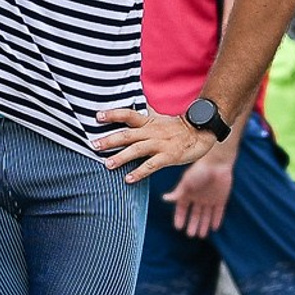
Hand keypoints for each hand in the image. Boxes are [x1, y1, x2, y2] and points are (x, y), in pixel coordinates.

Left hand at [94, 101, 214, 184]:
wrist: (201, 132)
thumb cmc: (176, 128)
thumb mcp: (157, 120)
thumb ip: (141, 120)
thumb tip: (125, 115)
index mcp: (148, 122)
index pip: (128, 115)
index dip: (113, 114)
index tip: (97, 116)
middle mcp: (152, 132)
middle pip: (127, 134)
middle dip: (109, 139)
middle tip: (93, 145)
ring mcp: (160, 144)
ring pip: (137, 149)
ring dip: (121, 157)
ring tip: (107, 164)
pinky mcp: (169, 156)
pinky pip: (152, 165)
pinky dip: (140, 172)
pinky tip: (128, 179)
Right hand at [166, 144, 237, 236]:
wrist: (217, 162)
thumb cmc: (200, 170)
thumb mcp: (186, 182)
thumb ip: (178, 193)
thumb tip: (165, 199)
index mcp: (188, 193)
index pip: (182, 208)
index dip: (180, 217)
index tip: (178, 227)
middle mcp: (198, 197)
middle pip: (195, 214)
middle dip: (192, 224)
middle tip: (190, 235)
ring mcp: (210, 198)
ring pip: (206, 215)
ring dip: (203, 225)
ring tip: (201, 236)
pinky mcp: (221, 199)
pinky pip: (218, 212)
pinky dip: (216, 220)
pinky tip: (214, 228)